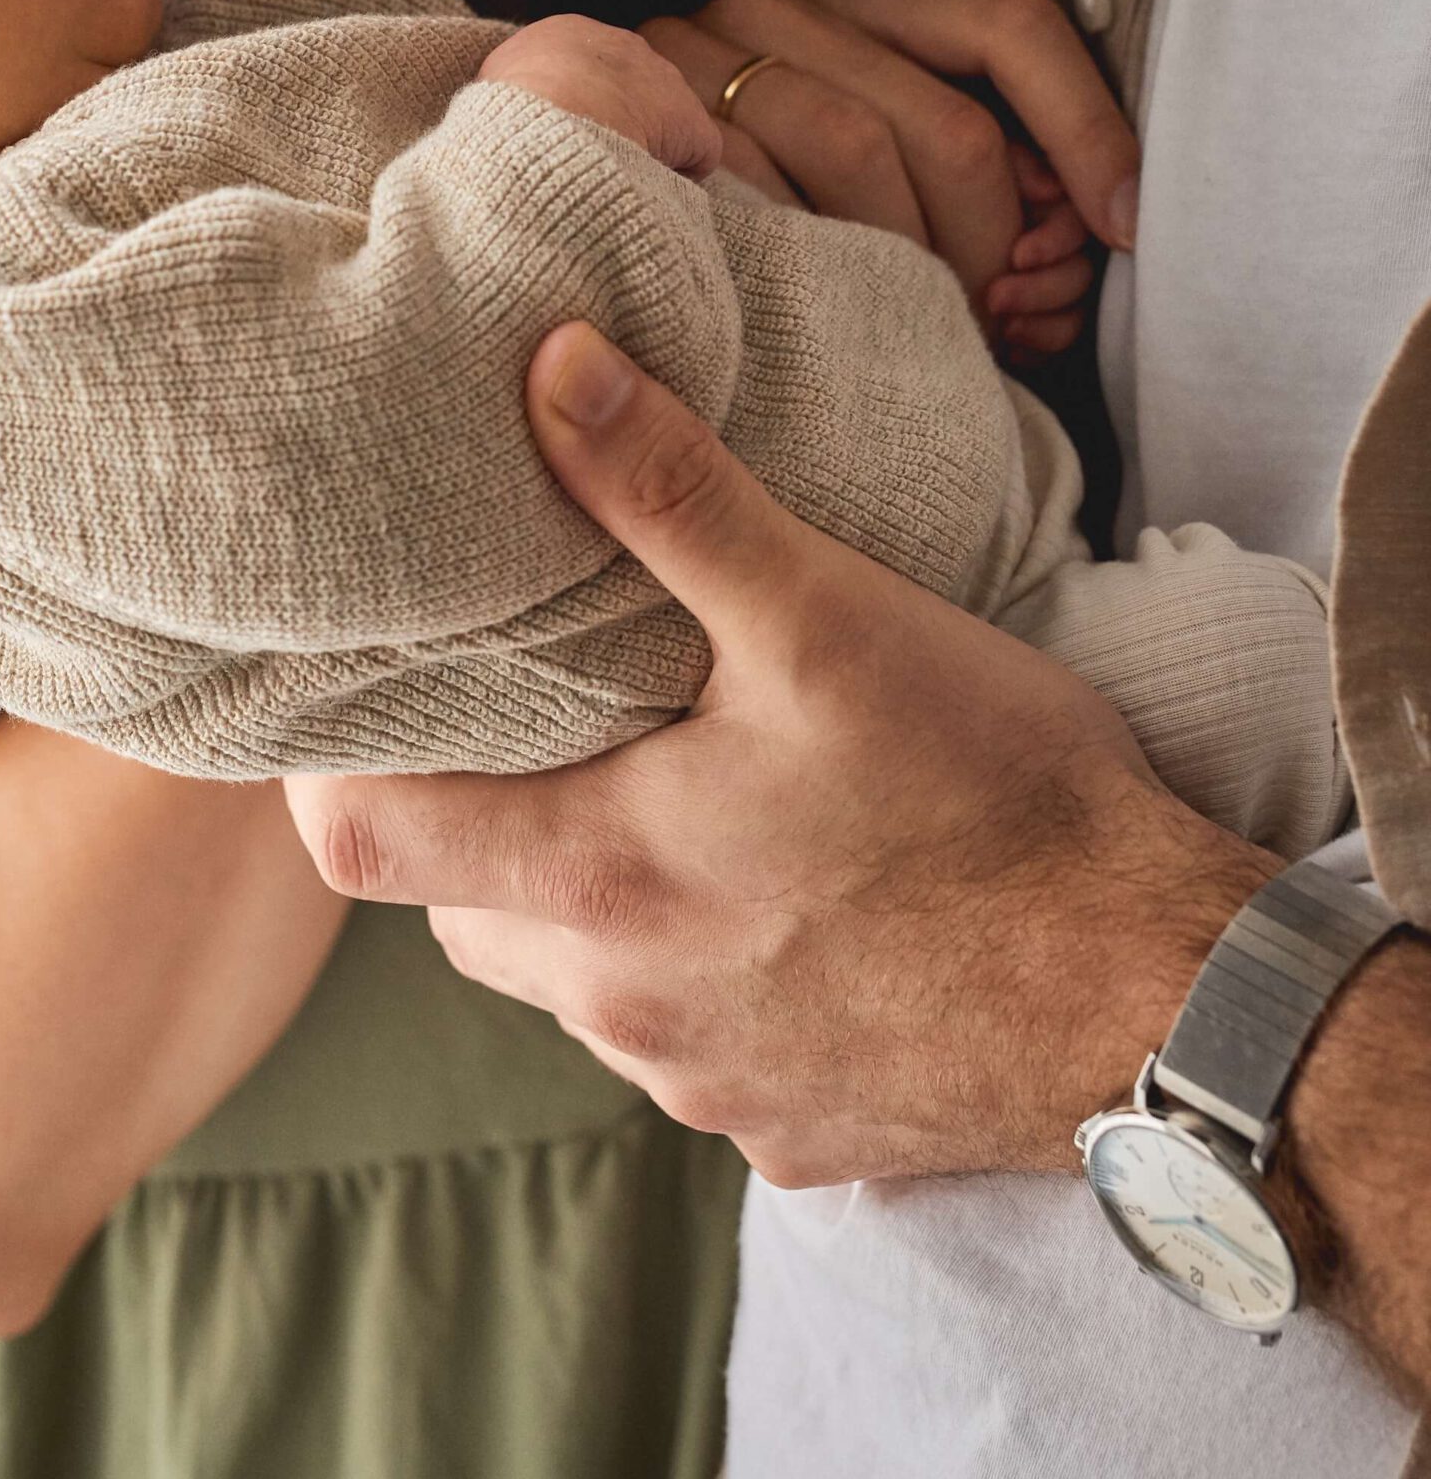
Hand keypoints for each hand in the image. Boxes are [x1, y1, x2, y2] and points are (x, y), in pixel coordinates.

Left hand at [289, 322, 1271, 1186]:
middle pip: (461, 911)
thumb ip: (671, 494)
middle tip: (550, 715)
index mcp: (602, 879)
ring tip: (678, 790)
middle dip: (482, 816)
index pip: (360, 841)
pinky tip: (787, 896)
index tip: (381, 696)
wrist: (1162, 996)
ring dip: (591, 898)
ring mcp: (706, 1086)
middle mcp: (625, 1008)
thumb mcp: (826, 616)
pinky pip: (686, 1048)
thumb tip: (549, 365)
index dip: (339, 765)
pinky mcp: (790, 1137)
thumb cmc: (995, 797)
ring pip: (572, 982)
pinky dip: (699, 973)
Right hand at [478, 17, 722, 181]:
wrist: (549, 120)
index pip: (581, 69)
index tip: (561, 137)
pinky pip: (692, 157)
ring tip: (611, 182)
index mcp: (567, 33)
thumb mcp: (489, 91)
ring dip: (642, 152)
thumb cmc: (508, 113)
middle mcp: (623, 46)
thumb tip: (503, 124)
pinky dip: (677, 178)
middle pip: (626, 91)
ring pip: (659, 125)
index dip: (574, 106)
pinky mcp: (691, 122)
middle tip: (588, 162)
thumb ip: (507, 96)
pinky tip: (646, 194)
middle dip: (614, 123)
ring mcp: (663, 81)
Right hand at [643, 0, 1139, 350]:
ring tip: (926, 338)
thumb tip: (1091, 232)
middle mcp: (782, 0)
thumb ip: (995, 192)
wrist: (571, 213)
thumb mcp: (899, 185)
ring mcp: (700, 49)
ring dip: (912, 270)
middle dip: (995, 246)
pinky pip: (758, 188)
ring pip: (860, 151)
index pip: (1011, 25)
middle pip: (948, 122)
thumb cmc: (777, 228)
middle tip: (1000, 327)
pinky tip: (831, 318)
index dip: (1089, 129)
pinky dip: (815, 263)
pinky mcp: (637, 112)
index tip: (1128, 232)